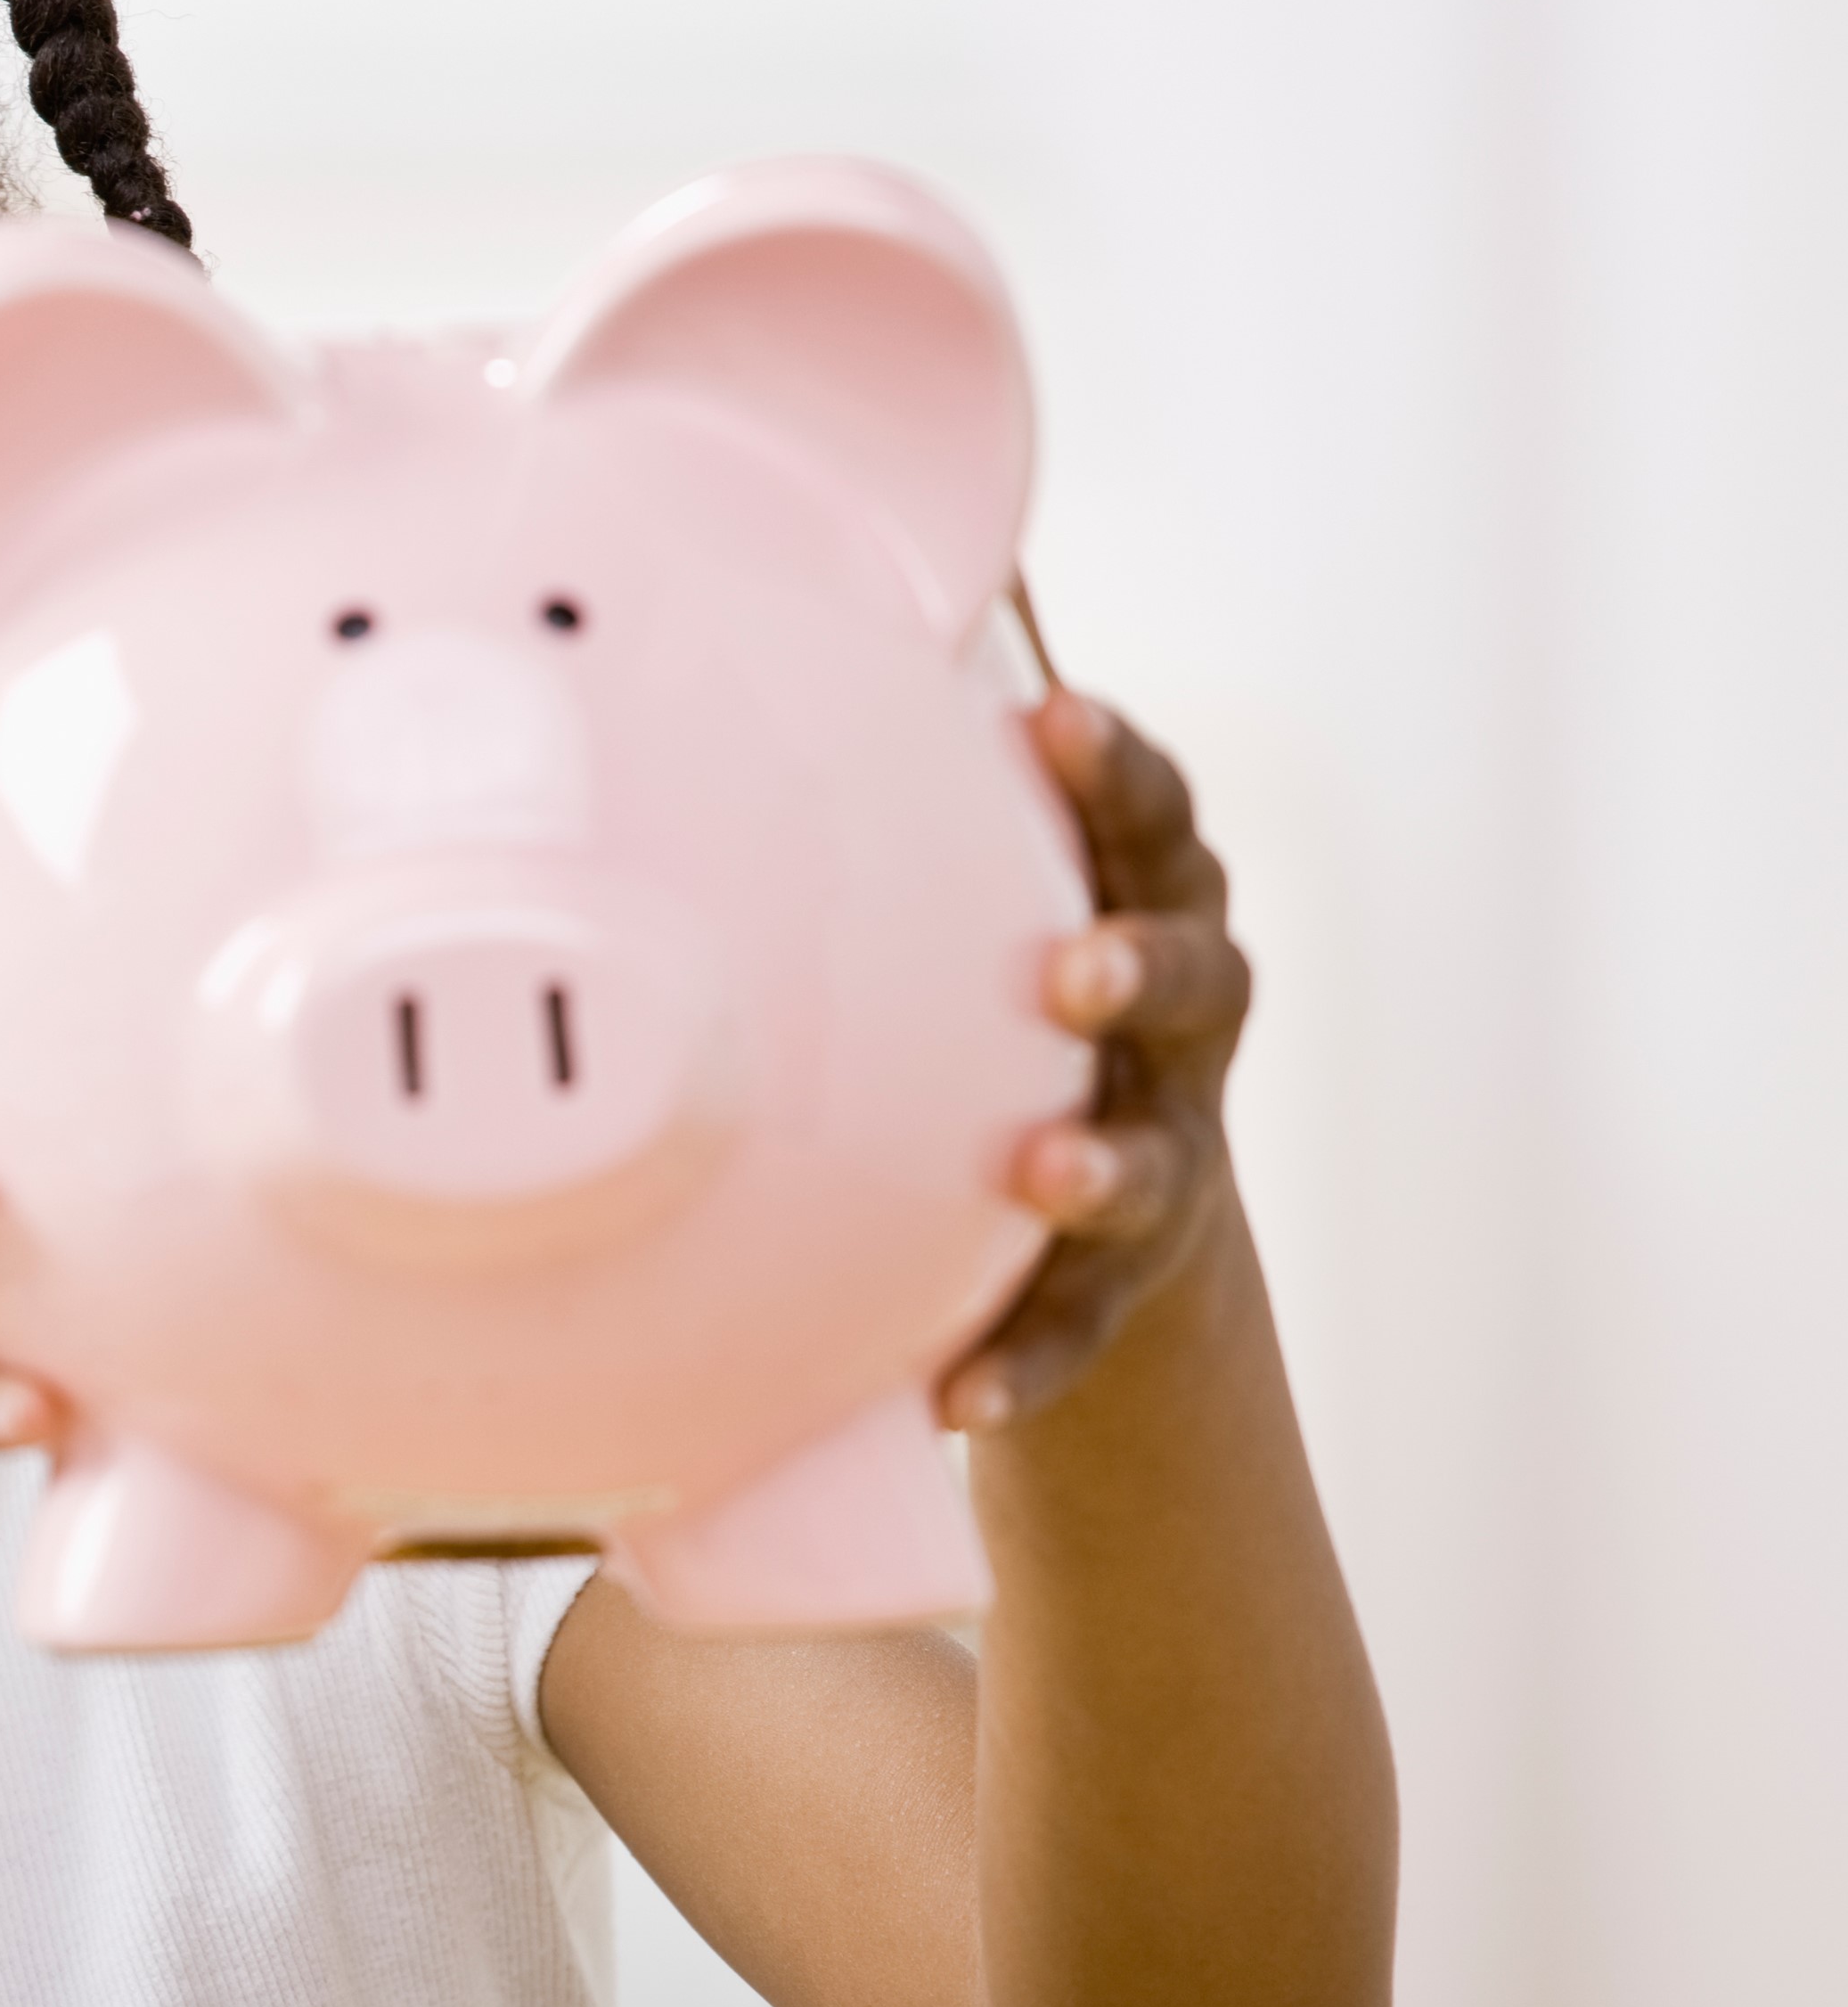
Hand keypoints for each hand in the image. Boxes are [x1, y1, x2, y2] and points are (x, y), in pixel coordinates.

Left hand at [944, 690, 1254, 1430]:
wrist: (1091, 1210)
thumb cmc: (998, 998)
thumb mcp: (976, 895)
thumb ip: (919, 789)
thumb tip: (812, 606)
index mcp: (1139, 908)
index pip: (1148, 822)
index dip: (1114, 768)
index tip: (1055, 714)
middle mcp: (1172, 1029)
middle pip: (1195, 979)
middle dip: (1140, 964)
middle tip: (1072, 969)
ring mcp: (1161, 1156)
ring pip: (1155, 1159)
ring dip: (1104, 1164)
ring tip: (1045, 1174)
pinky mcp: (1120, 1288)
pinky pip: (1075, 1329)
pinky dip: (1025, 1361)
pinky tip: (957, 1400)